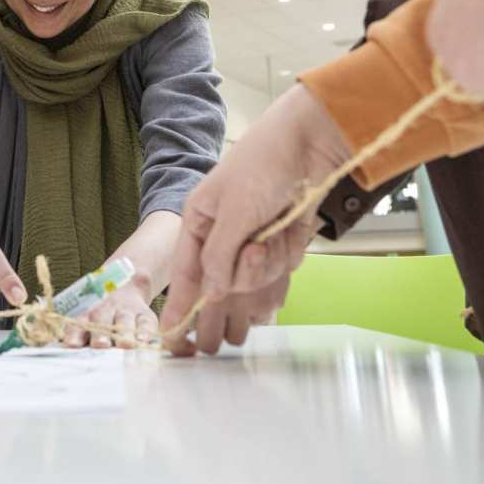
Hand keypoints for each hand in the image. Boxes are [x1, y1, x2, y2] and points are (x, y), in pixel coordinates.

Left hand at [63, 281, 157, 349]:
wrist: (126, 286)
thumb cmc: (102, 314)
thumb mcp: (87, 318)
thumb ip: (76, 334)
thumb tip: (59, 346)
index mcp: (88, 313)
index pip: (78, 322)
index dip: (74, 333)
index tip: (71, 344)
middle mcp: (106, 311)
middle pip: (101, 320)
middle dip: (100, 334)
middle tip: (99, 345)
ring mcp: (126, 311)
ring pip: (124, 321)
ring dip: (124, 333)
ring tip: (125, 344)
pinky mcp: (145, 315)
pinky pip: (146, 322)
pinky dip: (145, 331)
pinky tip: (143, 340)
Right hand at [160, 84, 349, 348]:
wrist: (310, 145)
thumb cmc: (262, 167)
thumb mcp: (233, 213)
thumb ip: (218, 257)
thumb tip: (208, 294)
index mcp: (199, 220)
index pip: (186, 271)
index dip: (181, 303)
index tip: (173, 338)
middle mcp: (223, 232)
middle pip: (225, 281)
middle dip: (244, 274)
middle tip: (251, 265)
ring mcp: (253, 237)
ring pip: (258, 277)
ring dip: (271, 260)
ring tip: (276, 229)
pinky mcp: (280, 239)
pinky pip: (282, 268)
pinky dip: (291, 250)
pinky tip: (293, 225)